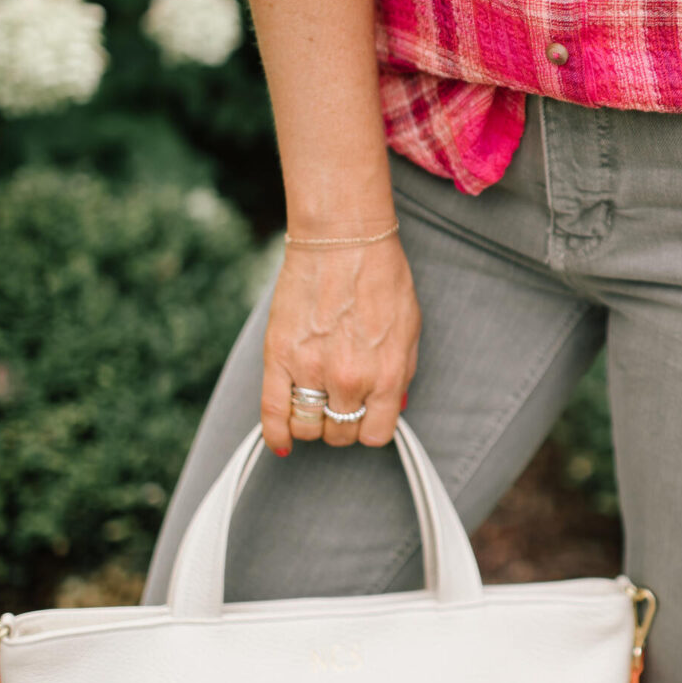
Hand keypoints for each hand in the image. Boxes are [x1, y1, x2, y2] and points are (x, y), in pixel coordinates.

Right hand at [259, 233, 421, 455]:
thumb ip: (401, 374)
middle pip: (340, 433)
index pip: (375, 434)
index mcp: (385, 375)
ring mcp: (310, 370)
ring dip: (312, 425)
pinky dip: (276, 434)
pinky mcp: (279, 357)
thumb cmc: (380, 277)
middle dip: (342, 423)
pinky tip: (282, 442)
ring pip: (307, 427)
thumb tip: (392, 407)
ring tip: (315, 406)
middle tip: (340, 403)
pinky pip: (272, 412)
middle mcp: (349, 379)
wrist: (343, 241)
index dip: (371, 427)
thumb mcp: (409, 330)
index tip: (366, 418)